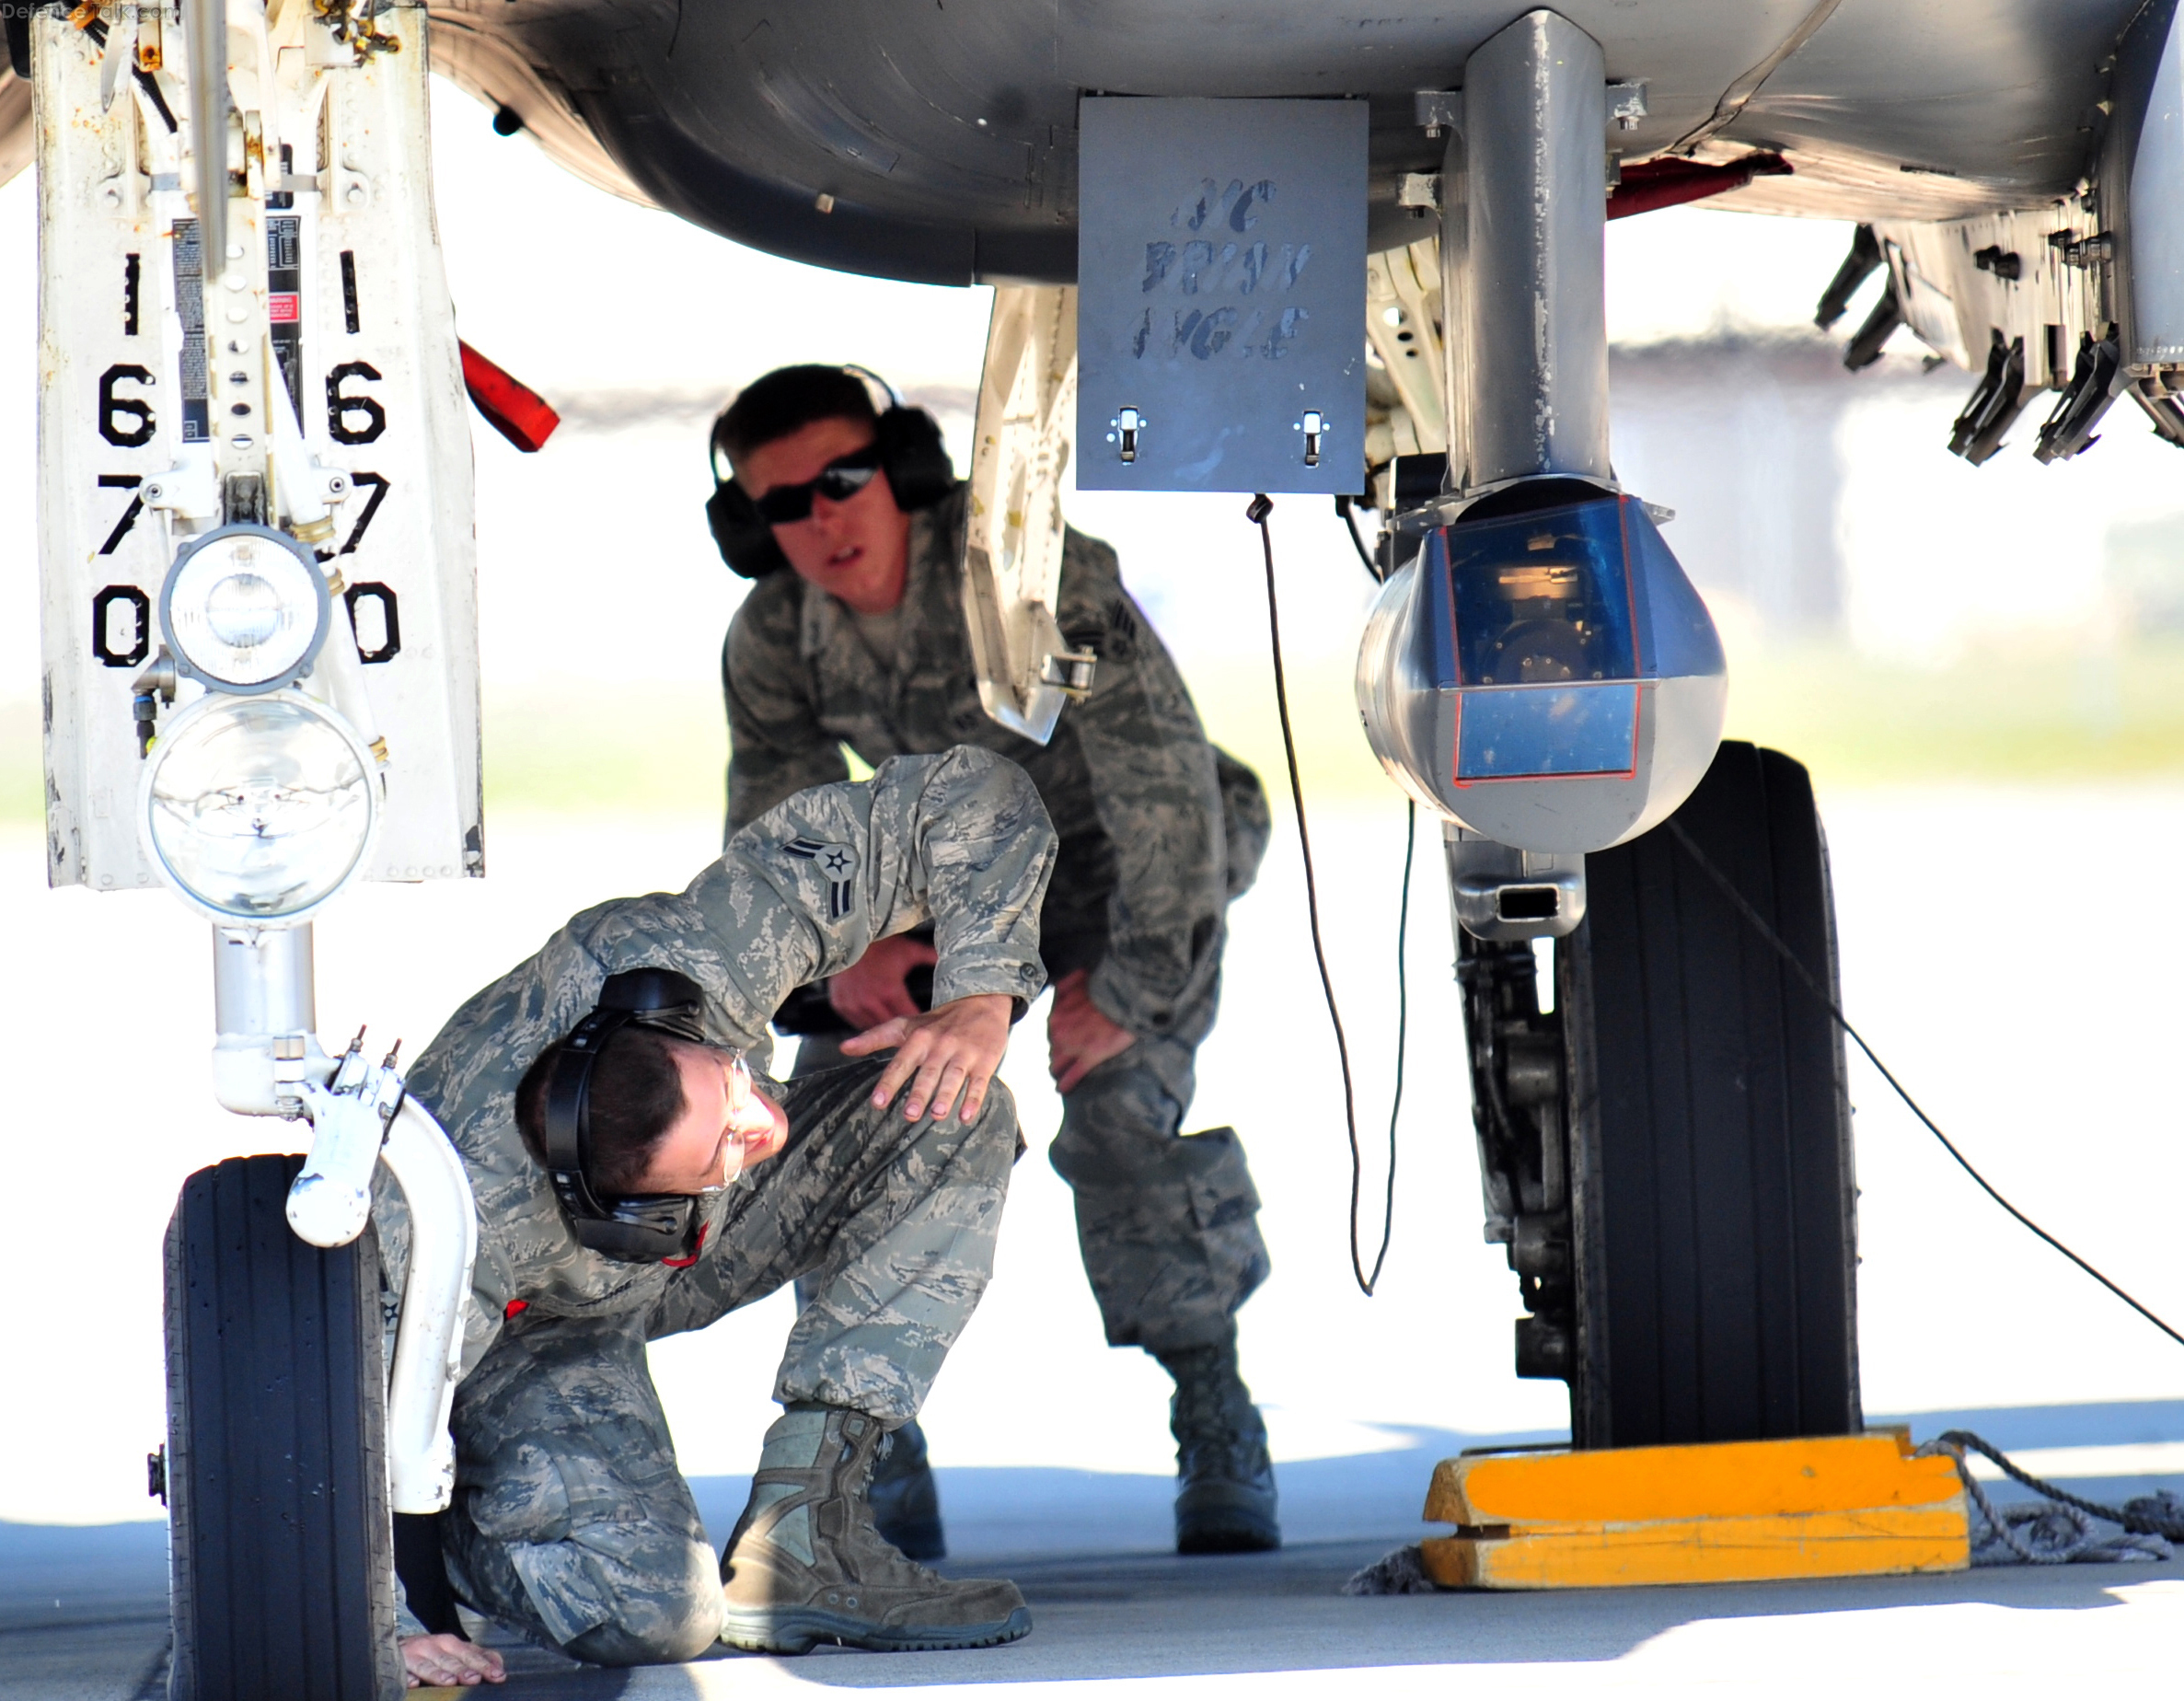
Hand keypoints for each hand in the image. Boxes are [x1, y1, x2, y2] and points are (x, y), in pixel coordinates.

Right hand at [401, 1632, 504, 1687]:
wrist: (393, 1645)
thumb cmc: (430, 1653)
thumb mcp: (453, 1651)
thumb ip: (476, 1657)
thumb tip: (499, 1667)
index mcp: (450, 1643)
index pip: (471, 1654)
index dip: (485, 1665)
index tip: (498, 1676)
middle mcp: (433, 1646)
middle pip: (451, 1660)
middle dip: (463, 1669)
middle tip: (475, 1679)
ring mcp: (413, 1654)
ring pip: (427, 1665)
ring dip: (438, 1674)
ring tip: (450, 1682)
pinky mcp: (396, 1664)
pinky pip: (401, 1672)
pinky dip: (407, 1678)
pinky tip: (414, 1684)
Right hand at [826, 934, 938, 1029]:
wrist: (849, 937)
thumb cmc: (879, 944)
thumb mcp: (909, 950)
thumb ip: (930, 958)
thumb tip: (951, 960)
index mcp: (890, 991)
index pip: (909, 1017)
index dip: (917, 1022)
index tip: (924, 1024)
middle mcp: (871, 1001)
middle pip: (890, 1027)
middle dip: (900, 1029)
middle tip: (909, 1029)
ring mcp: (853, 1004)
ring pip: (871, 1027)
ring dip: (881, 1026)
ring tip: (890, 1025)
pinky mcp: (840, 1004)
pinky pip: (854, 1021)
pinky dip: (863, 1020)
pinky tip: (872, 1015)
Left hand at [842, 992, 1012, 1122]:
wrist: (982, 1002)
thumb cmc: (938, 1021)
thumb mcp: (906, 1025)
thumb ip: (875, 1037)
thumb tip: (843, 1048)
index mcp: (919, 1038)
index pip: (901, 1063)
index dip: (889, 1083)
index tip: (877, 1103)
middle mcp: (940, 1045)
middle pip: (928, 1072)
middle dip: (919, 1093)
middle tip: (909, 1115)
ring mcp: (964, 1052)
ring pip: (954, 1076)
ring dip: (946, 1096)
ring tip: (936, 1115)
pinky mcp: (985, 1060)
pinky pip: (980, 1081)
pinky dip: (974, 1098)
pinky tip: (966, 1116)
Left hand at [1047, 969, 1136, 1093]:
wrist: (1123, 996)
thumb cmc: (1104, 987)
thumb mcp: (1079, 980)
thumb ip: (1066, 986)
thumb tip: (1059, 988)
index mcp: (1058, 1015)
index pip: (1052, 1031)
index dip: (1057, 1035)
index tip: (1061, 1038)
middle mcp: (1061, 1033)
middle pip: (1054, 1047)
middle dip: (1056, 1051)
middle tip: (1059, 1057)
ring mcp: (1074, 1046)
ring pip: (1059, 1062)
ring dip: (1058, 1067)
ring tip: (1057, 1072)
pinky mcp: (1090, 1056)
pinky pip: (1074, 1074)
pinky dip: (1067, 1082)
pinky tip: (1062, 1089)